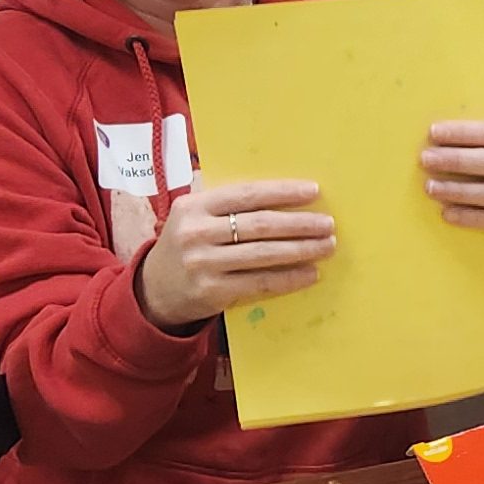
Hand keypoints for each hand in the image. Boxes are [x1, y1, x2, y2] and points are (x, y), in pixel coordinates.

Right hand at [135, 178, 332, 327]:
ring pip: (264, 254)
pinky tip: (311, 273)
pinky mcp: (212, 292)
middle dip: (300, 224)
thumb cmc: (187, 245)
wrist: (154, 289)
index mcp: (194, 206)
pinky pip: (260, 283)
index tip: (314, 191)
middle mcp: (196, 233)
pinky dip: (290, 278)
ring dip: (302, 250)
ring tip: (327, 246)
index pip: (247, 194)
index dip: (283, 192)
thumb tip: (284, 195)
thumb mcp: (194, 216)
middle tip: (329, 224)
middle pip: (260, 225)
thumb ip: (227, 205)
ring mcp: (203, 264)